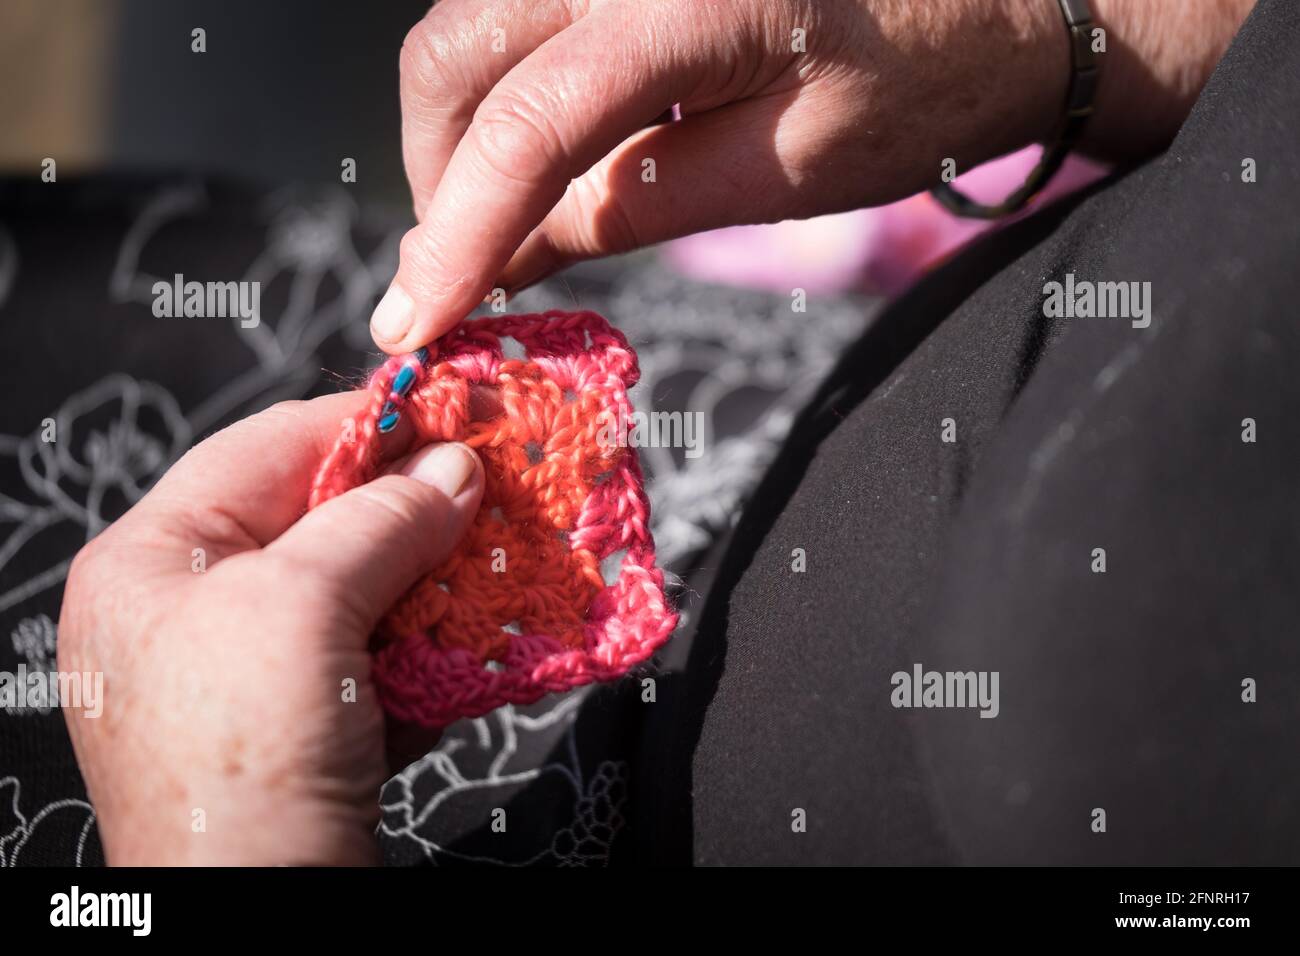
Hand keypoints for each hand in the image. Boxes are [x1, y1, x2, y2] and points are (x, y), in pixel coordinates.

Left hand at [58, 394, 483, 864]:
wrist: (258, 918)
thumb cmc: (241, 760)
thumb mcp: (303, 607)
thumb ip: (381, 519)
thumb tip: (452, 467)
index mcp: (151, 560)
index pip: (266, 449)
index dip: (366, 421)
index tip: (451, 406)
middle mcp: (189, 608)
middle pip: (318, 519)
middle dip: (411, 506)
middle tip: (490, 483)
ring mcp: (246, 672)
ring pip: (356, 588)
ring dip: (432, 575)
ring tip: (499, 557)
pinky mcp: (300, 725)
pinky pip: (372, 653)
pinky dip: (428, 641)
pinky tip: (474, 633)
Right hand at [371, 0, 1255, 353]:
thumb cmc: (918, 86)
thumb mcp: (782, 173)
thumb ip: (634, 207)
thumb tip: (508, 252)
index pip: (527, 121)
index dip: (454, 231)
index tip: (410, 323)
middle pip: (454, 50)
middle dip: (438, 175)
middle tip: (461, 270)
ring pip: (467, 23)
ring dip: (460, 130)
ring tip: (502, 218)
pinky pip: (513, 10)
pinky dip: (501, 88)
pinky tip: (545, 151)